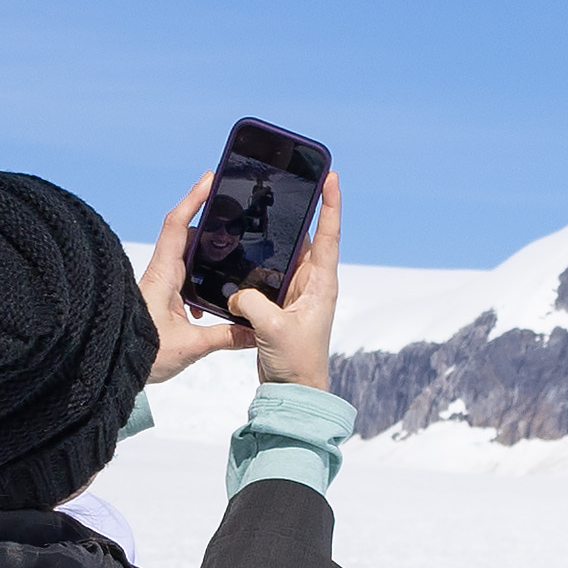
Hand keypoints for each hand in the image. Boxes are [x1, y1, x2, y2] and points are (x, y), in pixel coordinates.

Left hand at [144, 173, 242, 385]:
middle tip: (231, 206)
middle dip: (206, 218)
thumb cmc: (140, 354)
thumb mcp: (189, 347)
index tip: (210, 178)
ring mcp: (159, 285)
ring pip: (184, 256)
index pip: (177, 226)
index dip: (193, 199)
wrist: (109, 366)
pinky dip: (200, 276)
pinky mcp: (160, 299)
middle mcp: (160, 274)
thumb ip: (225, 337)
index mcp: (163, 275)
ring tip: (230, 246)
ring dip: (205, 249)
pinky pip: (183, 277)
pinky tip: (213, 298)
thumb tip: (254, 332)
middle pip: (184, 234)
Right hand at [232, 166, 341, 394]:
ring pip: (282, 255)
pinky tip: (239, 252)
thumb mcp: (271, 327)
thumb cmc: (295, 361)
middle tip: (285, 182)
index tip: (331, 177)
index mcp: (320, 284)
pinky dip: (255, 264)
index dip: (330, 205)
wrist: (292, 390)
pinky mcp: (278, 304)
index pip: (328, 235)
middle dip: (297, 211)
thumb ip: (251, 300)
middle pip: (305, 238)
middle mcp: (311, 283)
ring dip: (272, 238)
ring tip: (258, 208)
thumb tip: (236, 291)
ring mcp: (295, 293)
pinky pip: (266, 275)